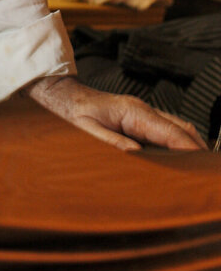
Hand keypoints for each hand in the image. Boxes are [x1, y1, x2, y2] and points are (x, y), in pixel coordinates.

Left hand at [25, 73, 206, 152]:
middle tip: (206, 172)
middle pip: (182, 129)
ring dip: (190, 146)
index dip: (189, 149)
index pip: (171, 132)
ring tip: (199, 169)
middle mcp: (144, 110)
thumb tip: (136, 155)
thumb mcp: (87, 131)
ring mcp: (144, 113)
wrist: (64, 97)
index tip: (201, 166)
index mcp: (134, 112)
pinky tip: (182, 159)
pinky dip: (180, 143)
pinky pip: (168, 129)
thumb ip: (111, 143)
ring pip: (178, 128)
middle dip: (197, 149)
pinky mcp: (141, 119)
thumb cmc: (73, 114)